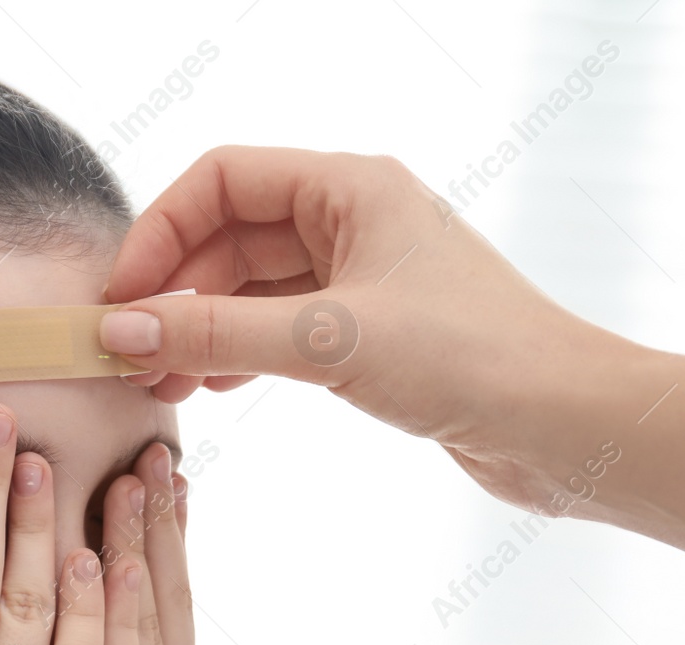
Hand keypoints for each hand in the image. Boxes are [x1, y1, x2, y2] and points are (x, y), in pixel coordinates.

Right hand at [99, 145, 614, 514]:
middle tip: (128, 352)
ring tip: (161, 382)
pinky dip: (241, 352)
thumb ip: (219, 331)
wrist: (565, 424)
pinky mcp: (371, 332)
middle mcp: (354, 220)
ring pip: (253, 287)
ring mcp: (363, 277)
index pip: (223, 180)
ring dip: (202, 328)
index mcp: (350, 188)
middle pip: (231, 234)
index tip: (119, 296)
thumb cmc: (472, 359)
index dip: (160, 232)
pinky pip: (282, 327)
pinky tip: (214, 386)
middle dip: (175, 291)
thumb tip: (123, 327)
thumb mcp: (328, 341)